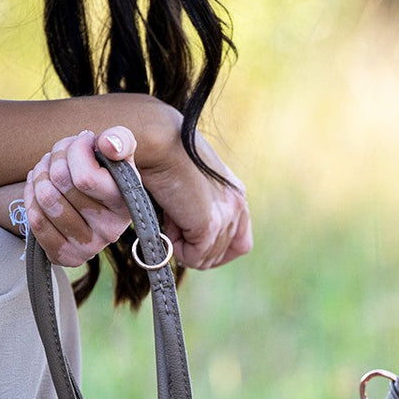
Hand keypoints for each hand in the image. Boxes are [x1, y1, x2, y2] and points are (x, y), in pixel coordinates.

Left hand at [24, 127, 137, 266]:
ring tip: (48, 169)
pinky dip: (30, 197)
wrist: (93, 202)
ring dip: (40, 175)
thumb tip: (107, 143)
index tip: (80, 141)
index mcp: (126, 205)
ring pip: (47, 200)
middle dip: (54, 159)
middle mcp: (111, 231)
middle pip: (61, 184)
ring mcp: (89, 248)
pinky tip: (38, 188)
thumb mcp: (119, 153)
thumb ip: (120, 140)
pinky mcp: (67, 257)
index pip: (84, 177)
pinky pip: (36, 221)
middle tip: (59, 155)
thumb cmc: (105, 172)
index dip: (73, 151)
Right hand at [138, 130, 252, 269]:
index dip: (214, 249)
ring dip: (182, 244)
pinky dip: (176, 248)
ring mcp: (227, 214)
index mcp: (235, 194)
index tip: (189, 241)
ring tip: (169, 214)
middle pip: (223, 253)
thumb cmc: (163, 155)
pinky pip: (194, 258)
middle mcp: (237, 203)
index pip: (240, 241)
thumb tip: (187, 239)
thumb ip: (197, 210)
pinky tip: (168, 222)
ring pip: (206, 258)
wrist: (158, 140)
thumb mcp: (189, 186)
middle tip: (174, 222)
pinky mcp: (210, 223)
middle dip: (195, 248)